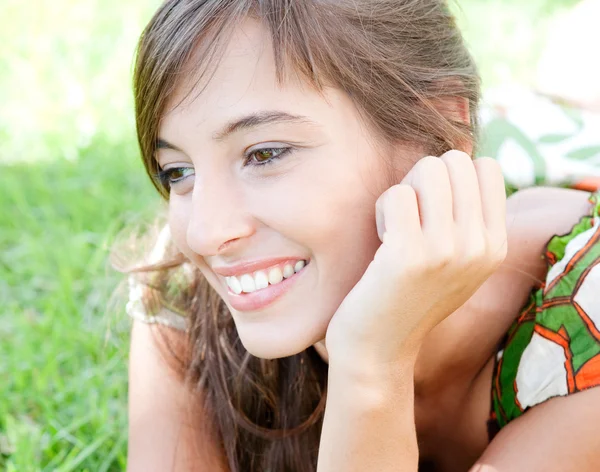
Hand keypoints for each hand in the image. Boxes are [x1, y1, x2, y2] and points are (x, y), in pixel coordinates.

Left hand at [325, 151, 507, 368]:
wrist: (378, 350)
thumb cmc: (407, 297)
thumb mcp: (455, 262)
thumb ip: (468, 219)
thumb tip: (460, 156)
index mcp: (496, 246)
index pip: (485, 166)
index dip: (450, 176)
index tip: (432, 211)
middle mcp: (480, 247)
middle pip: (454, 160)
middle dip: (423, 179)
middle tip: (409, 218)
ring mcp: (448, 251)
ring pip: (428, 168)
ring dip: (403, 192)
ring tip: (396, 230)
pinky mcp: (410, 255)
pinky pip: (398, 194)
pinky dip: (383, 209)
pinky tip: (382, 242)